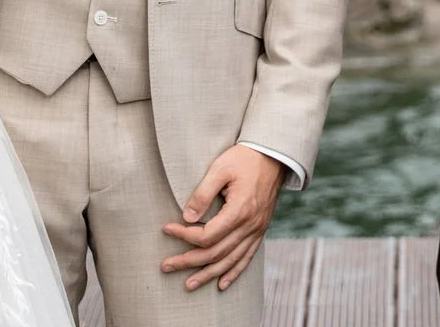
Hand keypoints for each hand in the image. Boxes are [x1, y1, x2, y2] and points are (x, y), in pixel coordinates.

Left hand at [160, 144, 287, 291]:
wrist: (273, 155)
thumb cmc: (244, 158)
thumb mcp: (220, 169)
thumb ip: (202, 194)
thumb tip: (187, 218)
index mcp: (239, 210)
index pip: (206, 235)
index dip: (183, 236)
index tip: (166, 228)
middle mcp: (250, 225)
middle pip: (215, 253)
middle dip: (188, 261)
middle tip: (166, 266)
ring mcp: (257, 230)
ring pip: (230, 261)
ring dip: (208, 274)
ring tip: (189, 285)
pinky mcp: (260, 230)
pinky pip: (247, 258)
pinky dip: (233, 273)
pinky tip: (221, 284)